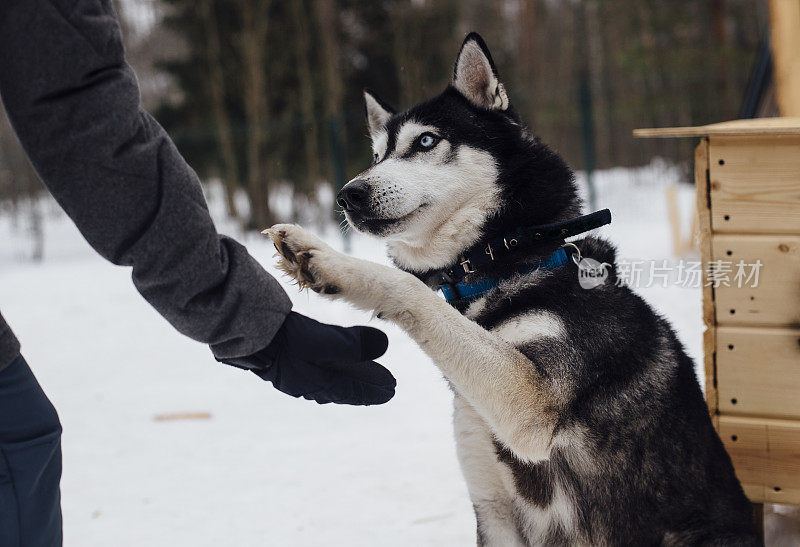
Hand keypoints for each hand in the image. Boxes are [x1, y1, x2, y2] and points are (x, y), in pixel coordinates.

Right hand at [219, 312, 394, 404]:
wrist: (242, 330)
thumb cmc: (282, 338)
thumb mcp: (321, 341)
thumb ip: (351, 345)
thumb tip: (384, 345)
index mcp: (315, 383)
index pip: (351, 389)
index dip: (372, 389)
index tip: (391, 390)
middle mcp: (305, 381)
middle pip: (342, 385)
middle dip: (364, 384)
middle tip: (387, 384)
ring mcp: (294, 368)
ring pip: (329, 375)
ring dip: (349, 374)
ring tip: (364, 372)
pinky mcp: (285, 354)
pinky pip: (317, 364)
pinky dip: (332, 364)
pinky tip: (331, 359)